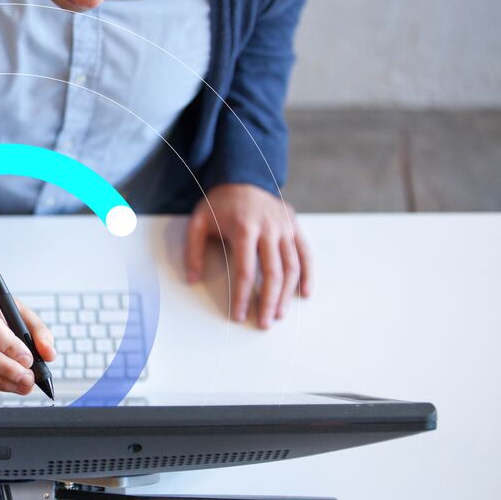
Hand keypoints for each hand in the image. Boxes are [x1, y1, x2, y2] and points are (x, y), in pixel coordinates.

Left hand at [184, 183, 311, 328]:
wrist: (244, 175)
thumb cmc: (220, 202)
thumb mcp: (198, 221)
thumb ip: (193, 250)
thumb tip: (192, 279)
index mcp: (244, 228)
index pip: (245, 271)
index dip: (242, 296)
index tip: (238, 315)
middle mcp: (269, 229)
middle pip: (273, 273)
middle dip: (268, 301)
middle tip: (264, 323)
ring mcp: (285, 228)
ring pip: (292, 266)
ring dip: (287, 294)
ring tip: (279, 314)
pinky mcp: (295, 226)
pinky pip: (306, 253)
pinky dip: (308, 274)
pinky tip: (304, 294)